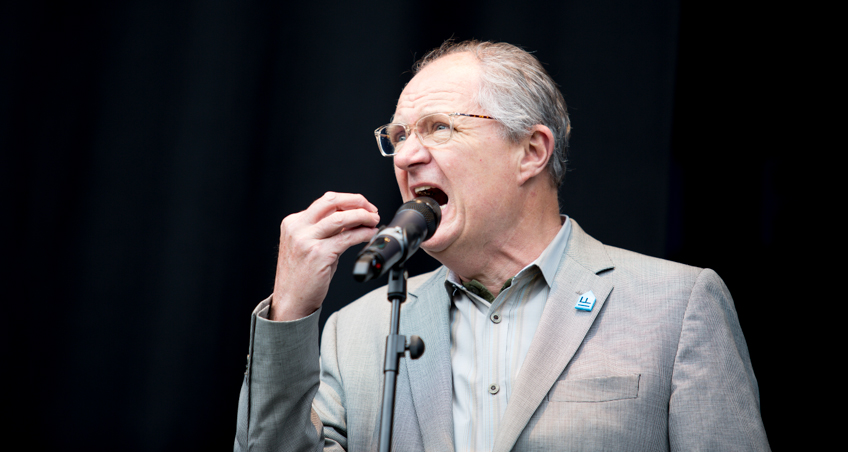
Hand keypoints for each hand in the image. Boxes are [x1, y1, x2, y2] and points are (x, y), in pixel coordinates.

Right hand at [269, 192, 379, 320]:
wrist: (291, 301)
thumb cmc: (301, 276)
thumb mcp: (309, 245)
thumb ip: (327, 230)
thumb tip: (353, 219)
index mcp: (294, 222)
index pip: (326, 201)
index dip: (349, 201)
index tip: (363, 206)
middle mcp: (298, 228)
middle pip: (332, 201)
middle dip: (357, 201)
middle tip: (371, 209)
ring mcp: (307, 240)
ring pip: (341, 217)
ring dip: (363, 216)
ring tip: (374, 220)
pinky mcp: (318, 254)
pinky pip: (346, 238)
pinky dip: (362, 234)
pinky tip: (370, 234)